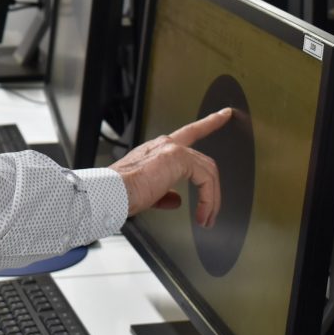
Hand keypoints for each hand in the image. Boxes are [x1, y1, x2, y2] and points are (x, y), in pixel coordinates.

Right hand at [110, 108, 231, 226]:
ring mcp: (172, 149)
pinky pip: (205, 179)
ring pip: (207, 171)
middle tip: (213, 211)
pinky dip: (208, 200)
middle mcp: (164, 145)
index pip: (187, 134)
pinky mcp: (178, 158)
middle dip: (215, 187)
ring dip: (210, 199)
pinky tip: (202, 214)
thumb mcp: (147, 193)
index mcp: (155, 150)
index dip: (208, 124)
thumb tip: (175, 200)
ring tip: (206, 219)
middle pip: (203, 159)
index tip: (223, 115)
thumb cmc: (119, 193)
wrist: (110, 192)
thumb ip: (164, 194)